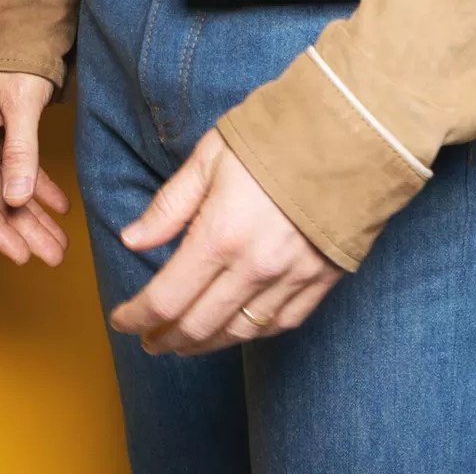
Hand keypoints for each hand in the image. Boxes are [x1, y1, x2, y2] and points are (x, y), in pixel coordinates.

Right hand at [0, 70, 68, 264]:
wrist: (17, 21)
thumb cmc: (11, 54)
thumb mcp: (20, 102)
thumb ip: (20, 151)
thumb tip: (19, 199)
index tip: (21, 256)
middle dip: (24, 231)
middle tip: (52, 256)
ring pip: (10, 190)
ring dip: (33, 216)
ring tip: (58, 244)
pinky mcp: (0, 135)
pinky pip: (19, 171)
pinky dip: (39, 189)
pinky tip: (58, 208)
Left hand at [107, 130, 343, 353]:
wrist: (353, 131)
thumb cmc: (278, 135)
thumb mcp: (211, 157)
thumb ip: (170, 205)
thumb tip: (133, 239)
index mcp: (220, 234)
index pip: (165, 298)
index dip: (136, 316)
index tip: (121, 321)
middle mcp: (254, 266)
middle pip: (198, 326)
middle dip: (165, 339)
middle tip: (148, 340)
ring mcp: (291, 278)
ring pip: (238, 333)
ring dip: (204, 345)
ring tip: (184, 344)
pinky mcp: (321, 280)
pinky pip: (281, 324)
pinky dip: (252, 334)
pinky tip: (236, 330)